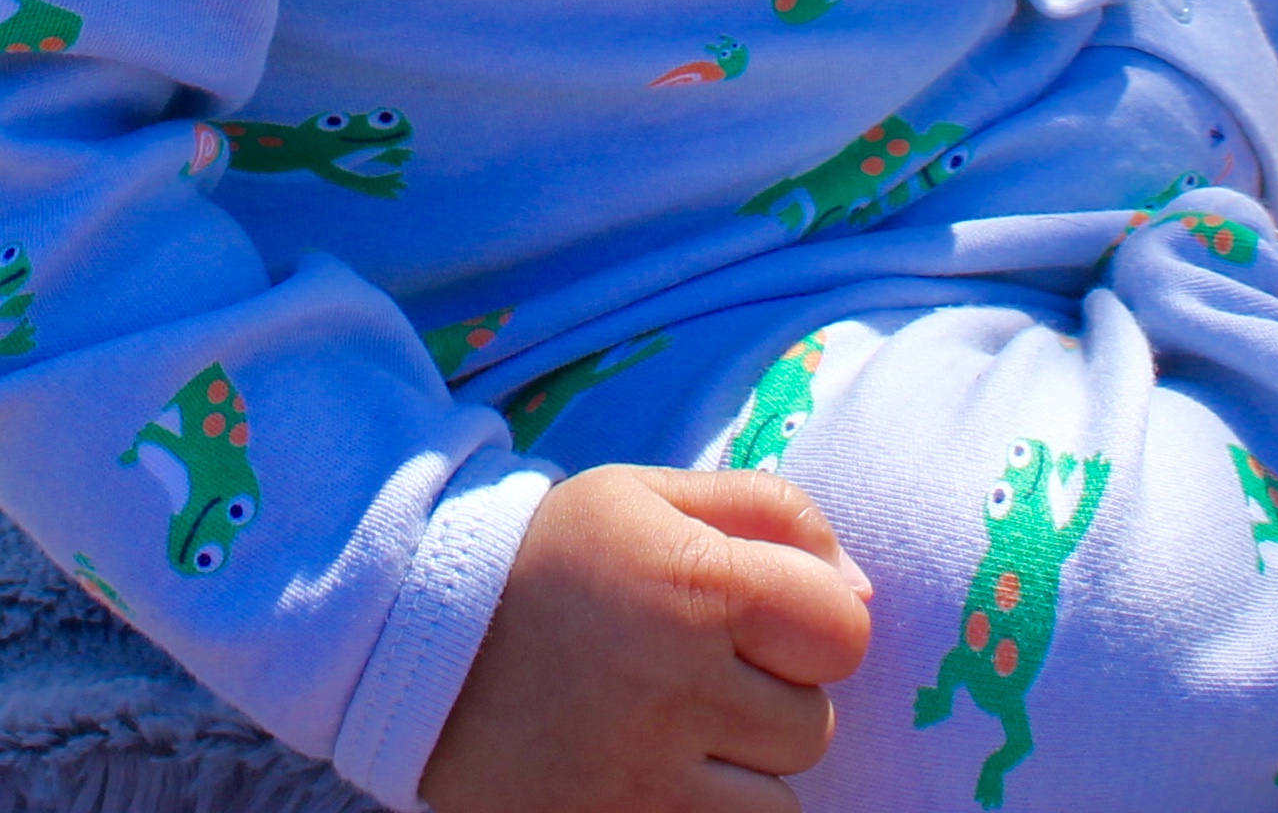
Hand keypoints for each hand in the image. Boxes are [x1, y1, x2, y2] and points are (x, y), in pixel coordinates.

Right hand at [421, 463, 873, 812]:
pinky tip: (654, 773)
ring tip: (669, 727)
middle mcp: (674, 683)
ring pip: (779, 802)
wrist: (417, 644)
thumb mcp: (649, 497)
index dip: (811, 625)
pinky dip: (705, 811)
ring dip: (741, 771)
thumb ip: (771, 514)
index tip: (761, 619)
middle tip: (692, 672)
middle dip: (769, 699)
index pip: (842, 632)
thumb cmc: (555, 562)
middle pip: (812, 725)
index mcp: (692, 582)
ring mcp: (644, 776)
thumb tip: (860, 593)